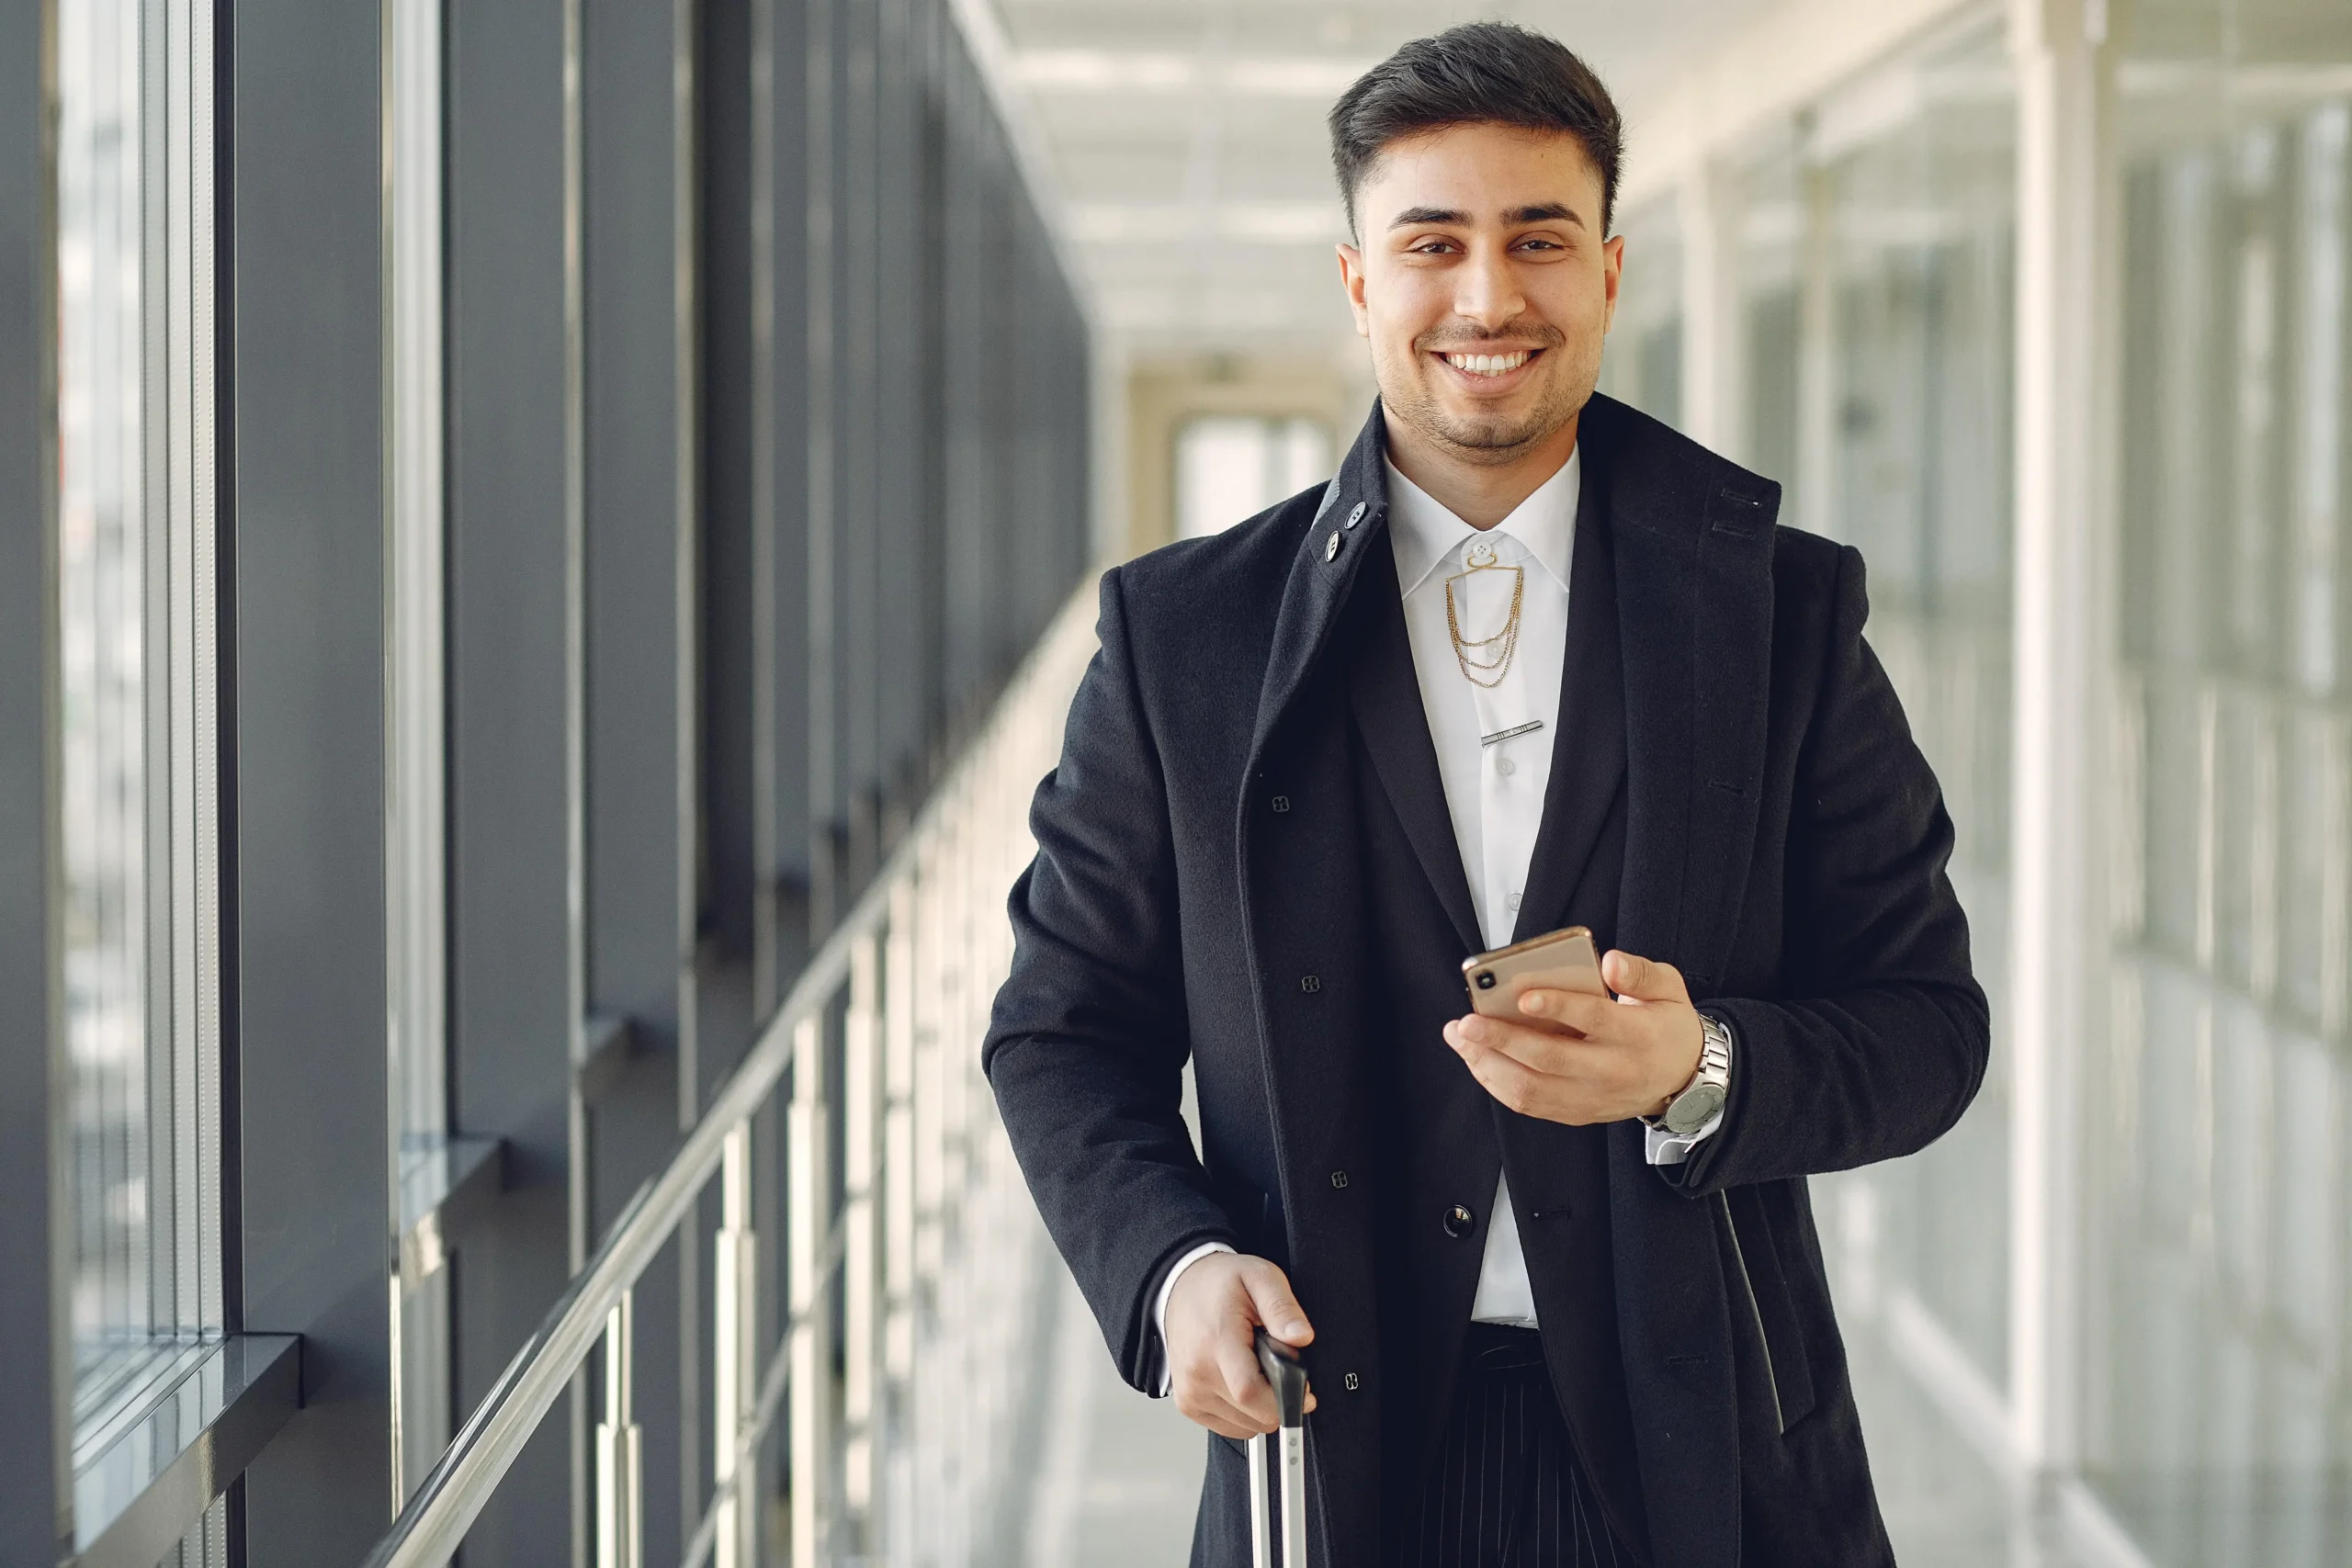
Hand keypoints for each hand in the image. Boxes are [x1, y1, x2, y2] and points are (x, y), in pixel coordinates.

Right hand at [1164, 1252, 1316, 1437]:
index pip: (1250, 1393)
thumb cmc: (1218, 1284)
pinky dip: (1245, 1413)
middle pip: (1253, 1414)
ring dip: (1261, 1406)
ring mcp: (1190, 1393)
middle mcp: (1197, 1373)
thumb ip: (1283, 1307)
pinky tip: (1241, 1381)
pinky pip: (1231, 1427)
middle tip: (1275, 1365)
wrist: (1181, 1287)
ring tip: (1254, 1368)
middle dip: (1278, 1398)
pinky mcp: (1188, 1404)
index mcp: (1216, 1341)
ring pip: (1246, 1426)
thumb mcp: (1260, 1277)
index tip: (1303, 1389)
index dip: (1285, 1398)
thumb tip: (1302, 1337)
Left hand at [1442, 949, 1703, 1125]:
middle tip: (1468, 1022)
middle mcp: (1612, 1072)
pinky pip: (1529, 1104)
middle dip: (1503, 1040)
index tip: (1523, 995)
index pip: (1593, 1020)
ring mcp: (1592, 1098)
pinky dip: (1497, 1082)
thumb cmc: (1666, 1025)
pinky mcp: (1577, 1113)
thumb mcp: (1669, 989)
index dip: (1558, 1007)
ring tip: (1461, 1038)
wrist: (1683, 1081)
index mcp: (1637, 1035)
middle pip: (1551, 1059)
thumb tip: (1609, 962)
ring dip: (1489, 1064)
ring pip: (1532, 1088)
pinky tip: (1477, 1059)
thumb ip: (1640, 973)